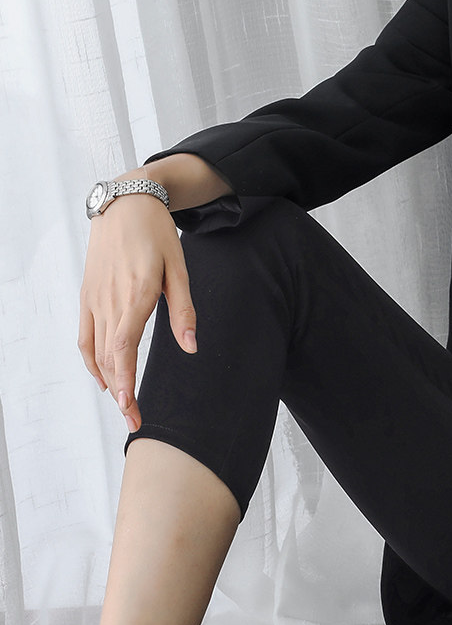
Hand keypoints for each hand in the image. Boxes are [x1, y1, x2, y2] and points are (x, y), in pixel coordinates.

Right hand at [78, 190, 196, 431]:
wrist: (126, 204)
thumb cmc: (158, 235)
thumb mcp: (180, 268)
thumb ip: (184, 311)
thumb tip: (192, 348)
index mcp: (136, 294)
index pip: (124, 347)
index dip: (125, 379)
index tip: (129, 405)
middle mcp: (110, 300)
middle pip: (111, 356)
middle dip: (122, 392)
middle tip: (136, 420)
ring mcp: (95, 299)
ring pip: (97, 349)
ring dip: (109, 380)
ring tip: (124, 405)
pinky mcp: (88, 296)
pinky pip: (86, 336)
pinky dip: (93, 360)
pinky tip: (105, 377)